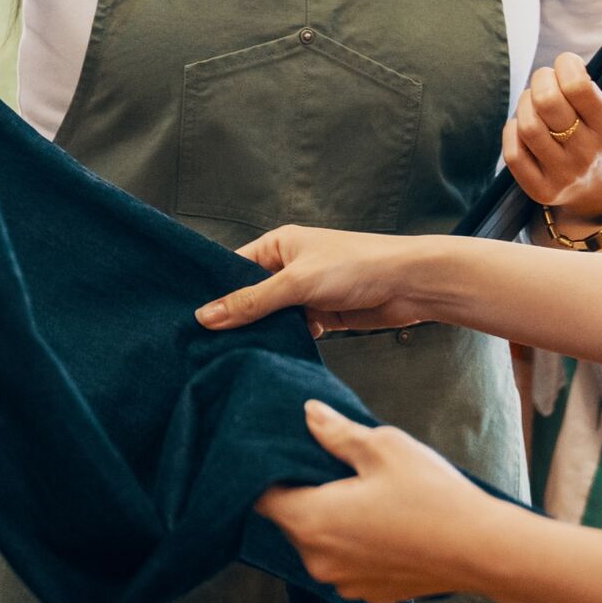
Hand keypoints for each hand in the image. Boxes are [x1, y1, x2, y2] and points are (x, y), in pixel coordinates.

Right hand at [199, 225, 447, 336]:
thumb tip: (206, 316)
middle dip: (237, 318)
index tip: (192, 319)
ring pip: (273, 317)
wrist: (410, 284)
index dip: (215, 292)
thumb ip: (252, 302)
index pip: (234, 268)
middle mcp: (290, 266)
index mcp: (279, 245)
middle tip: (207, 345)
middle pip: (252, 295)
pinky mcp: (324, 315)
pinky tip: (273, 357)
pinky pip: (295, 331)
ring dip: (263, 333)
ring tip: (235, 355)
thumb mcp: (296, 282)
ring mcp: (307, 292)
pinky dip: (286, 342)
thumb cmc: (357, 266)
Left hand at [255, 401, 508, 602]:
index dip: (270, 472)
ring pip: (322, 541)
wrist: (482, 550)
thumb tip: (309, 416)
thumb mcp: (382, 447)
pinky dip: (357, 543)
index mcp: (310, 520)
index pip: (262, 497)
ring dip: (334, 520)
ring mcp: (344, 582)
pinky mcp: (370, 593)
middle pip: (292, 519)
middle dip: (308, 493)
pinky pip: (348, 561)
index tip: (289, 454)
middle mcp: (318, 560)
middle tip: (340, 467)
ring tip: (370, 494)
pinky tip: (388, 523)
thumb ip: (336, 433)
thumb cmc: (432, 497)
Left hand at [502, 46, 601, 225]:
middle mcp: (588, 154)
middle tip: (549, 80)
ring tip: (538, 102)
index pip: (576, 85)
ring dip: (526, 103)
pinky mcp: (541, 190)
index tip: (570, 65)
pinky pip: (512, 153)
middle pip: (546, 102)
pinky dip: (513, 132)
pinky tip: (528, 127)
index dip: (565, 64)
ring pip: (527, 125)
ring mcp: (564, 175)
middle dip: (542, 79)